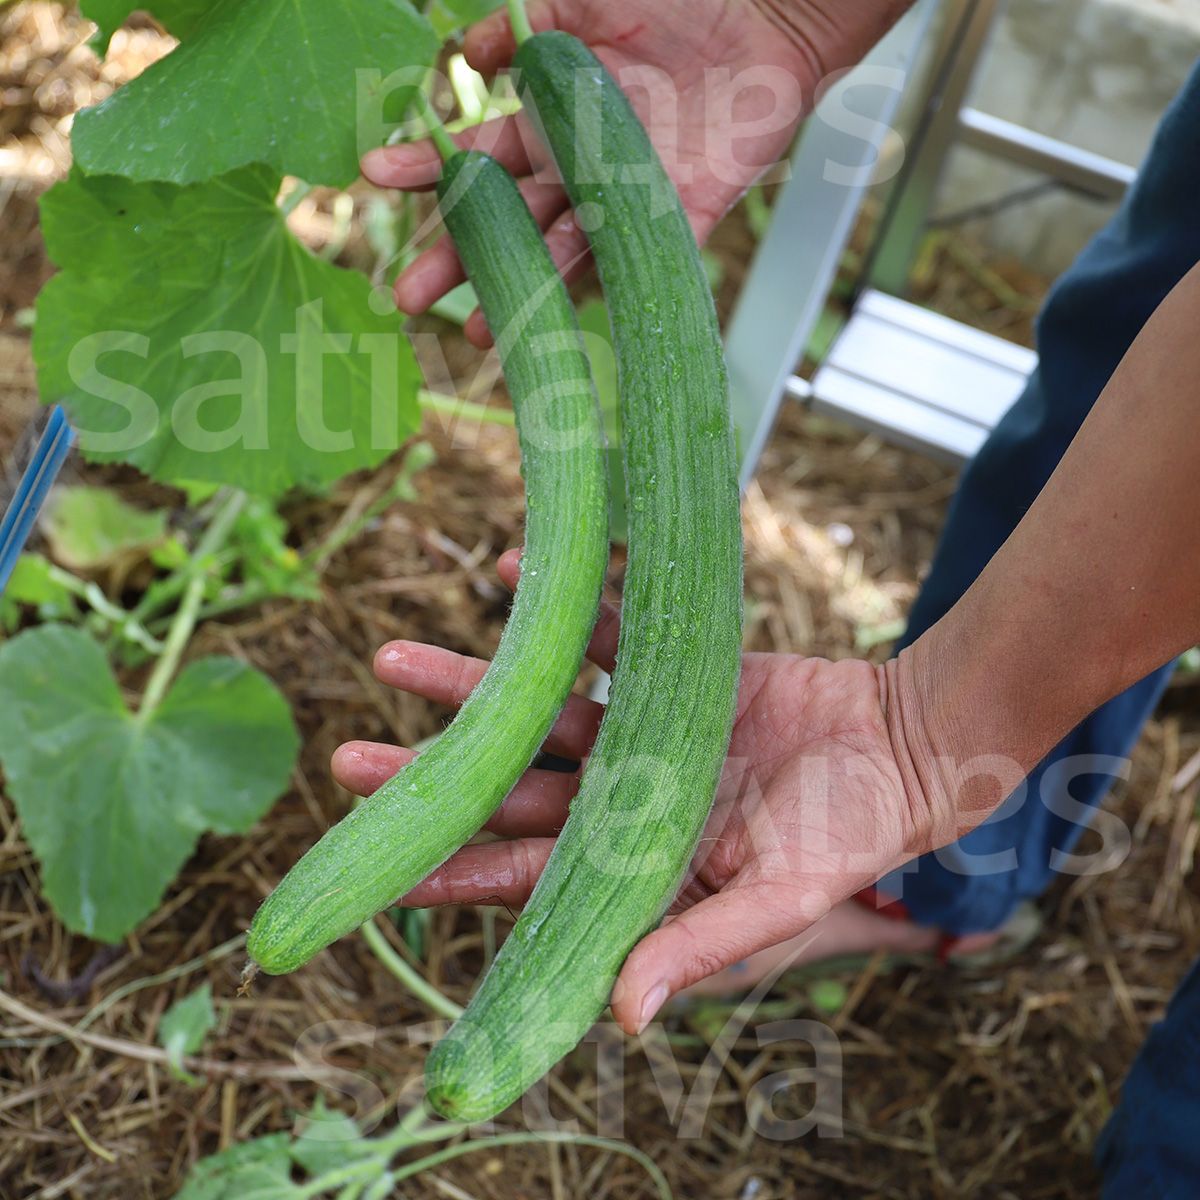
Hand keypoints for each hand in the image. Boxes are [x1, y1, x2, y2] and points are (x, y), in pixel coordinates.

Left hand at [333, 550, 950, 1033]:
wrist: (907, 748)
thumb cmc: (851, 838)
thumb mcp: (780, 903)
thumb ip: (697, 948)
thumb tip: (620, 1017)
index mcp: (639, 865)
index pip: (526, 877)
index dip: (452, 872)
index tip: (376, 866)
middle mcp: (626, 801)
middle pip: (511, 790)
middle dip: (435, 774)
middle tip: (348, 756)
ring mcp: (644, 735)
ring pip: (540, 712)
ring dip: (474, 685)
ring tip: (395, 655)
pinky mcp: (671, 675)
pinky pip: (604, 636)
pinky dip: (561, 608)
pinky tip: (503, 574)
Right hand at [362, 0, 816, 345]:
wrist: (767, 14)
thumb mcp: (583, 0)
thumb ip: (522, 26)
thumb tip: (464, 55)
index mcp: (551, 120)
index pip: (477, 155)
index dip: (426, 169)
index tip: (372, 177)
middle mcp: (579, 168)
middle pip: (506, 222)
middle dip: (455, 257)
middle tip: (407, 295)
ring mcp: (624, 198)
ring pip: (559, 255)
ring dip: (519, 292)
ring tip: (477, 329)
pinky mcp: (678, 216)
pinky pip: (637, 260)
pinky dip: (603, 290)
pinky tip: (566, 323)